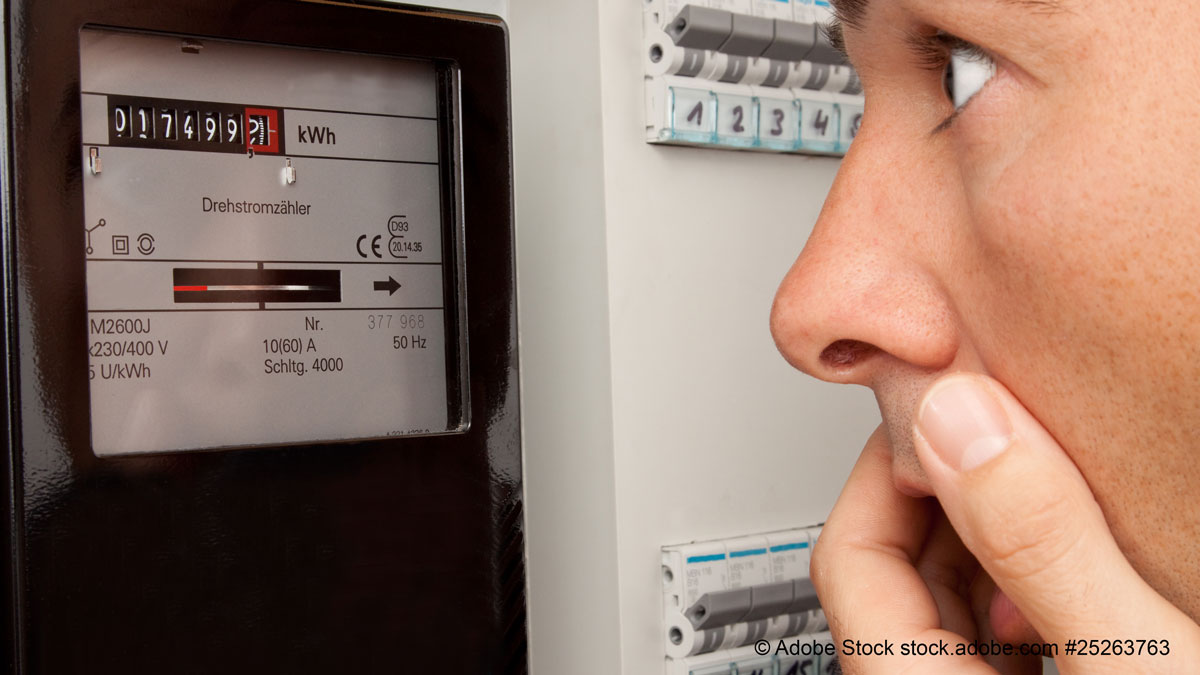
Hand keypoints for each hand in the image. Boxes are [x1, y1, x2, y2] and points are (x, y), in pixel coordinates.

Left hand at [812, 373, 1199, 673]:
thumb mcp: (1135, 660)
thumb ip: (1042, 548)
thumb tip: (964, 421)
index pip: (849, 557)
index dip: (890, 468)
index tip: (947, 412)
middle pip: (903, 574)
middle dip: (954, 495)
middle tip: (1004, 430)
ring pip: (961, 604)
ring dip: (1003, 538)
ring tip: (1052, 480)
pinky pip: (1014, 639)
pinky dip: (1041, 588)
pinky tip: (1094, 563)